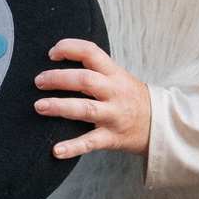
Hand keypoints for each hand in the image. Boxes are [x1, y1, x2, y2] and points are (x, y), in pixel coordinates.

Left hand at [36, 39, 150, 157]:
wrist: (160, 124)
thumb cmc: (131, 99)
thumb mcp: (118, 78)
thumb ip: (94, 70)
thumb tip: (58, 63)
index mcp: (114, 74)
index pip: (91, 52)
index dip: (69, 48)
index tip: (51, 54)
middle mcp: (114, 92)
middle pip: (86, 80)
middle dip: (59, 78)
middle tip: (39, 81)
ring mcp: (114, 116)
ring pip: (86, 109)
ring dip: (60, 107)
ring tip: (40, 106)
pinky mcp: (112, 138)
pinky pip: (91, 142)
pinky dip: (73, 147)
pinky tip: (56, 150)